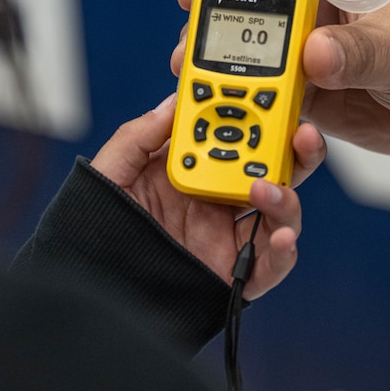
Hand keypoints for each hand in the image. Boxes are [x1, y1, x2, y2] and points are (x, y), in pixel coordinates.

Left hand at [90, 93, 325, 299]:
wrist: (91, 292)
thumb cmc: (93, 231)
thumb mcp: (109, 174)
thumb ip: (138, 135)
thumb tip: (174, 102)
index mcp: (191, 171)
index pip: (234, 135)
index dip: (255, 115)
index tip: (266, 98)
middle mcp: (215, 201)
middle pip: (270, 169)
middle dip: (292, 148)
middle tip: (298, 134)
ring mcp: (227, 237)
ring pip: (280, 210)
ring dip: (286, 195)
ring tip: (268, 189)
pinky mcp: (235, 275)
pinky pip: (271, 263)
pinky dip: (284, 250)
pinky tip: (281, 237)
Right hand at [172, 0, 389, 156]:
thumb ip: (360, 53)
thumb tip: (314, 56)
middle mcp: (318, 6)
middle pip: (247, 5)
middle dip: (213, 28)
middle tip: (191, 55)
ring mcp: (313, 50)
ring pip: (252, 57)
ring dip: (226, 77)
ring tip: (204, 96)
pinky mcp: (316, 92)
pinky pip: (272, 101)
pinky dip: (255, 114)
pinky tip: (245, 127)